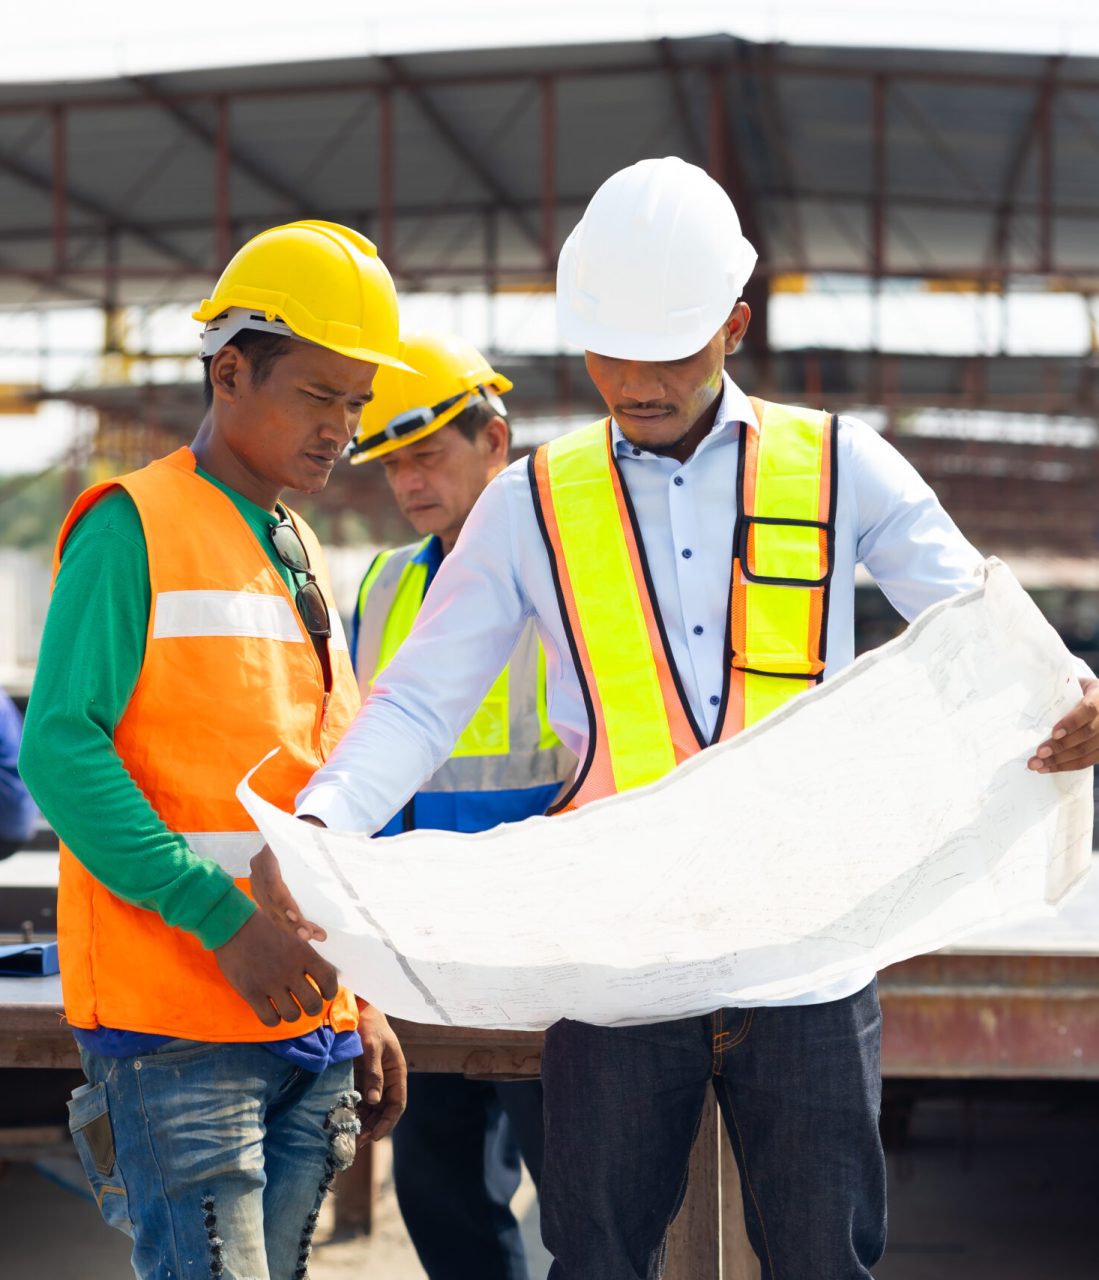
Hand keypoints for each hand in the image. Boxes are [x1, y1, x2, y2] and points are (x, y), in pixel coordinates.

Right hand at [214, 910, 338, 1026]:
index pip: (328, 979)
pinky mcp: (251, 993)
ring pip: (292, 1015)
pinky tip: (271, 1011)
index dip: (330, 991)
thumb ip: (307, 950)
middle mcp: (290, 970)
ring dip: (292, 1013)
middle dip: (313, 1007)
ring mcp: (270, 983)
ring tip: (288, 1007)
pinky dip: (274, 1019)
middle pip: (313, 1004)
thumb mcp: (292, 934)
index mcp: (303, 953)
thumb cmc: (265, 928)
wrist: (234, 925)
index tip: (325, 993)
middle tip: (307, 1004)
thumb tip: (325, 963)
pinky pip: (270, 1019)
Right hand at [250, 842, 326, 941]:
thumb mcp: (314, 838)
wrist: (294, 832)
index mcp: (269, 851)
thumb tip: (338, 869)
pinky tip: (305, 932)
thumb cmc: (309, 836)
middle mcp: (258, 867)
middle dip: (291, 922)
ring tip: (314, 936)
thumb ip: (319, 851)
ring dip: (292, 926)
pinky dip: (289, 923)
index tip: (297, 918)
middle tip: (309, 935)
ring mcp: (257, 881)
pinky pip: (273, 911)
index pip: (272, 882)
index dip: (284, 903)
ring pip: (272, 910)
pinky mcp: (261, 892)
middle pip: (272, 900)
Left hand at [357, 1004, 406, 1141]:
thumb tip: (374, 1100)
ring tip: (348, 1137)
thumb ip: (374, 1073)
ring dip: (362, 1123)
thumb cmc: (369, 1025)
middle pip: (383, 1111)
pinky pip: (358, 1100)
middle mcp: (386, 1080)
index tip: (374, 1136)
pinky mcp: (359, 1079)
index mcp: (396, 1072)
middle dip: (372, 1128)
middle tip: (356, 1142)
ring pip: (370, 1109)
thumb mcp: (372, 1047)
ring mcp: (372, 1080)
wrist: (357, 1010)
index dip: (388, 1122)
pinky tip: (341, 1121)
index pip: (397, 1104)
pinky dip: (352, 1112)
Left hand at [1028, 678, 1098, 773]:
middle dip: (1060, 747)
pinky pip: (1087, 761)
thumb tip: (1030, 693)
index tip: (1054, 733)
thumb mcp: (1073, 684)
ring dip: (1060, 761)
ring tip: (1038, 765)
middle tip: (1038, 754)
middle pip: (1086, 735)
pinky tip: (1048, 767)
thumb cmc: (1080, 691)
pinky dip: (1066, 766)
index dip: (1072, 722)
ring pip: (1086, 752)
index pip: (1089, 710)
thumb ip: (1058, 689)